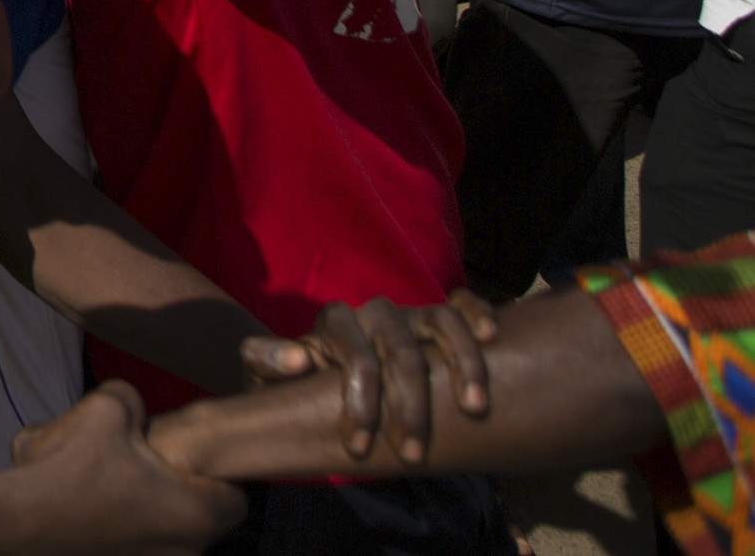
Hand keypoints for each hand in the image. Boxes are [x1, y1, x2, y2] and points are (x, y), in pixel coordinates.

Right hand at [0, 384, 243, 555]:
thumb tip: (132, 410)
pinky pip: (133, 546)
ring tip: (107, 488)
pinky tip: (88, 512)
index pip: (235, 499)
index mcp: (195, 513)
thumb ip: (131, 399)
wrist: (17, 522)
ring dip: (146, 514)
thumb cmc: (72, 467)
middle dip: (174, 494)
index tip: (186, 460)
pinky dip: (120, 533)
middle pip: (196, 518)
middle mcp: (186, 552)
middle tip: (139, 467)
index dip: (214, 476)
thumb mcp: (104, 409)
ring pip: (164, 536)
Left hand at [241, 290, 497, 466]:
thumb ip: (266, 359)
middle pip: (401, 349)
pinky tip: (494, 340)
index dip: (360, 402)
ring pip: (440, 321)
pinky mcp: (435, 321)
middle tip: (413, 454)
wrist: (312, 370)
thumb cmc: (292, 376)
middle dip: (410, 404)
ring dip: (462, 362)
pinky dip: (478, 314)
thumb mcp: (265, 371)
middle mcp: (374, 314)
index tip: (359, 448)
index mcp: (333, 323)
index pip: (355, 356)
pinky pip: (461, 305)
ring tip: (475, 407)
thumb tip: (296, 359)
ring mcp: (409, 315)